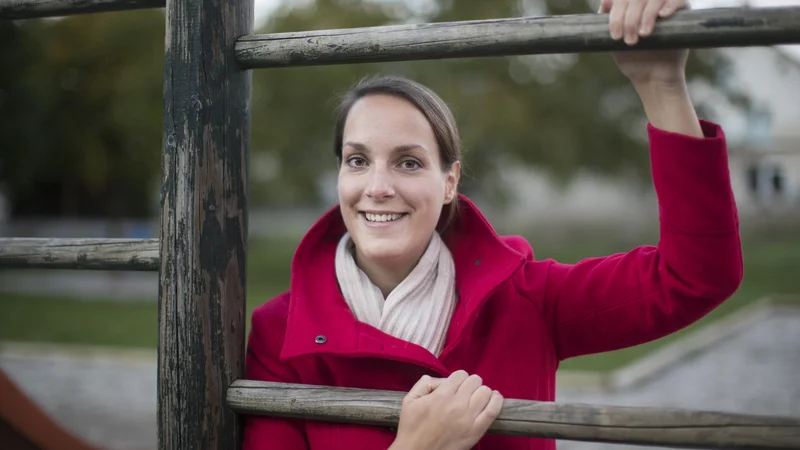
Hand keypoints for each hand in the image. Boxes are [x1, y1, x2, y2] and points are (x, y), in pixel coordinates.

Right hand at [389, 371, 503, 449]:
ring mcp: (469, 418)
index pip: (460, 374)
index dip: (457, 378)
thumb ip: (423, 384)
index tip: (455, 385)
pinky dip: (496, 400)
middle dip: (469, 383)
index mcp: (441, 395)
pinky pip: (493, 410)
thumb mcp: (409, 401)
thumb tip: (438, 379)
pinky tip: (494, 397)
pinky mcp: (477, 430)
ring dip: (481, 391)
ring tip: (476, 397)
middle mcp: (457, 404)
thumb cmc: (411, 428)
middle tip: (464, 392)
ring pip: (485, 392)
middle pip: (474, 381)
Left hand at [600, 0, 689, 86]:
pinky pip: (678, 0)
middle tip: (629, 40)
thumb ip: (608, 23)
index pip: (623, 0)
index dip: (617, 14)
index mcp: (632, 8)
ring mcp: (665, 7)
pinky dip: (669, 5)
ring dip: (647, 15)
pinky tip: (662, 15)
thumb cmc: (633, 60)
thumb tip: (605, 2)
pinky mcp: (683, 12)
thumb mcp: (616, 42)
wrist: (653, 78)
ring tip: (644, 35)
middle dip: (630, 19)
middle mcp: (648, 4)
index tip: (616, 36)